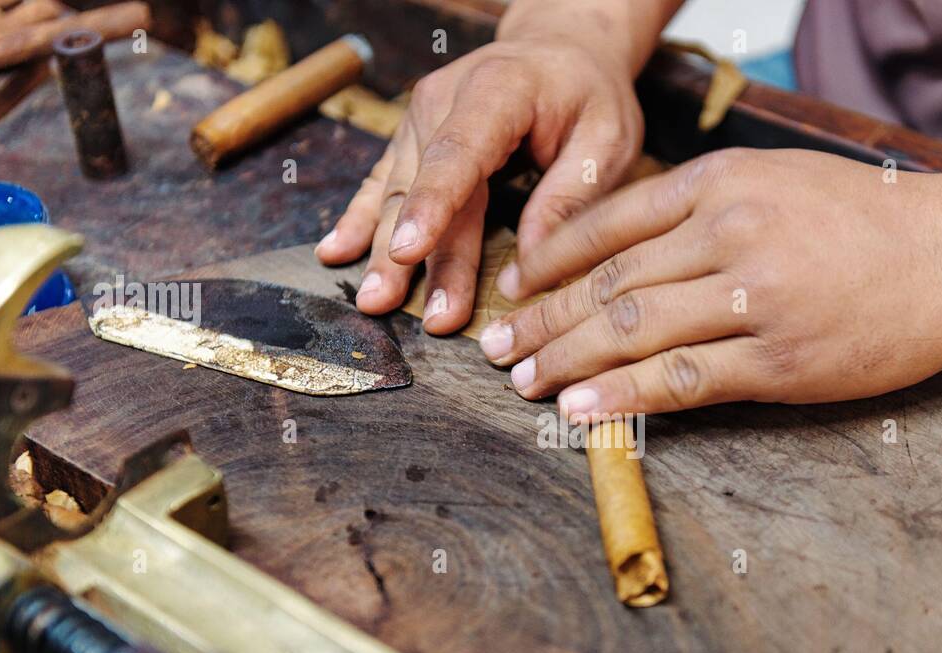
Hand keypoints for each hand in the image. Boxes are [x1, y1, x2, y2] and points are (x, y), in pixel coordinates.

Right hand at [315, 36, 643, 333]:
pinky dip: (358, 221)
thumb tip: (534, 264)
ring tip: (374, 300)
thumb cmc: (588, 96)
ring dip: (384, 252)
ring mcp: (418, 120)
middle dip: (415, 256)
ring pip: (396, 193)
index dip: (432, 205)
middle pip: (423, 187)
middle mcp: (443, 101)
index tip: (409, 251)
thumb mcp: (607, 140)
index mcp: (497, 91)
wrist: (559, 49)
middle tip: (413, 313)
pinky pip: (380, 183)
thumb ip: (571, 197)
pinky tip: (335, 253)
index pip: (458, 153)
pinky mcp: (410, 140)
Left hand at [480, 148, 941, 415]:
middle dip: (541, 317)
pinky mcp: (779, 361)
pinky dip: (621, 398)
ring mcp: (755, 298)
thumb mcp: (780, 183)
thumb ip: (703, 207)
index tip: (513, 287)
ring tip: (524, 382)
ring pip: (632, 332)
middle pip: (607, 283)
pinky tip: (580, 411)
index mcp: (724, 182)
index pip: (609, 223)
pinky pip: (681, 381)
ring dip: (565, 361)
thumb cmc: (867, 223)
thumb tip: (623, 252)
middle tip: (496, 345)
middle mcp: (731, 233)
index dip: (549, 260)